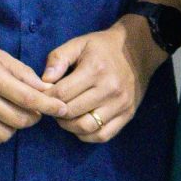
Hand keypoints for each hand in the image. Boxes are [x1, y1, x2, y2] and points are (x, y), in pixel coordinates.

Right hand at [0, 28, 57, 149]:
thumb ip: (22, 73)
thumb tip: (46, 89)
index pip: (29, 99)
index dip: (49, 107)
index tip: (62, 109)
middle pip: (19, 120)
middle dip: (34, 117)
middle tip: (35, 110)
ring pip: (4, 134)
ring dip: (15, 127)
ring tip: (12, 114)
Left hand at [46, 17, 164, 144]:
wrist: (137, 51)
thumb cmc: (102, 48)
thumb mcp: (79, 44)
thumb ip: (58, 58)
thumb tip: (44, 81)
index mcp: (96, 69)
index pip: (61, 94)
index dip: (46, 97)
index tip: (43, 95)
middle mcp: (110, 89)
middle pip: (71, 112)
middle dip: (56, 111)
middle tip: (53, 106)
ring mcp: (120, 104)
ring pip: (85, 127)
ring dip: (69, 125)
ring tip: (65, 115)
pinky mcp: (127, 115)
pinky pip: (102, 136)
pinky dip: (86, 135)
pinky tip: (80, 123)